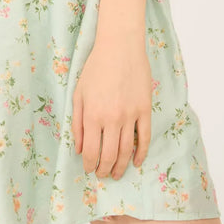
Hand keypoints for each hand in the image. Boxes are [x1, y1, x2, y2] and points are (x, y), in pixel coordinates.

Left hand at [71, 33, 151, 178]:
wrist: (120, 48)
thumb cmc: (96, 68)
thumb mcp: (78, 94)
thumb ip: (77, 123)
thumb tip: (78, 149)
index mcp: (93, 115)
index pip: (91, 151)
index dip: (90, 165)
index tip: (89, 170)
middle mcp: (112, 119)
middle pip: (109, 155)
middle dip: (104, 169)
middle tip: (102, 175)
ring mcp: (131, 115)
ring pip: (127, 150)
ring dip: (121, 166)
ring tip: (116, 173)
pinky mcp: (145, 110)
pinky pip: (145, 137)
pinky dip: (141, 153)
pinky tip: (137, 162)